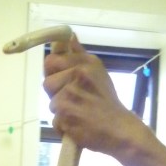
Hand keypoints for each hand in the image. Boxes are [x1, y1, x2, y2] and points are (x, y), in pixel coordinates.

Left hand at [43, 36, 141, 155]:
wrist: (118, 129)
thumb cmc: (106, 101)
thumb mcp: (97, 71)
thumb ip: (79, 55)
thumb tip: (69, 36)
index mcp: (85, 63)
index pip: (51, 61)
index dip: (53, 72)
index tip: (60, 79)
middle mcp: (77, 76)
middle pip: (47, 83)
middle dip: (56, 93)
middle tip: (72, 99)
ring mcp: (70, 96)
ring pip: (51, 103)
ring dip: (61, 111)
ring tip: (78, 112)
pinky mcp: (65, 116)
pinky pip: (54, 121)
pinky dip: (63, 126)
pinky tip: (78, 124)